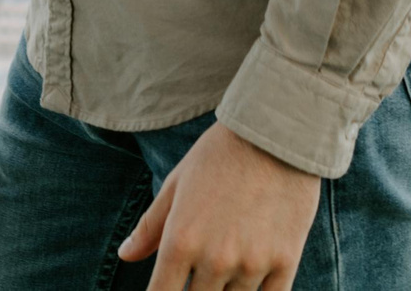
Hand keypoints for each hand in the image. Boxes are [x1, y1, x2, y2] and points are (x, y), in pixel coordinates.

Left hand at [120, 123, 320, 290]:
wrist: (276, 135)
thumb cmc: (219, 156)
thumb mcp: (177, 185)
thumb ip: (150, 226)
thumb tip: (125, 255)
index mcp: (180, 241)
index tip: (165, 290)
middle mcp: (214, 259)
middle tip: (199, 273)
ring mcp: (252, 264)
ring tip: (226, 266)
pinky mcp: (285, 262)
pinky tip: (251, 281)